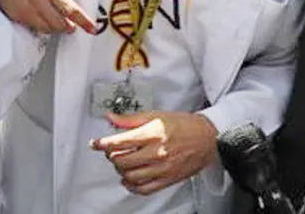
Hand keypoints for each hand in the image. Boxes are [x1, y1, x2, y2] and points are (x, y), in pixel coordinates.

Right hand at [0, 0, 96, 34]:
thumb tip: (69, 11)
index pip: (71, 9)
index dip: (83, 20)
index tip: (92, 29)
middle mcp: (39, 0)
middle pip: (60, 23)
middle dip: (68, 27)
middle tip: (71, 27)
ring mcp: (27, 9)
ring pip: (48, 28)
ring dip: (55, 28)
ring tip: (56, 23)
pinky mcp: (17, 16)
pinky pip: (34, 28)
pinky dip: (41, 27)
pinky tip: (40, 20)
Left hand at [90, 110, 218, 194]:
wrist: (208, 139)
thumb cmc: (184, 125)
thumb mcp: (155, 115)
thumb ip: (130, 119)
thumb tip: (111, 118)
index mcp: (151, 134)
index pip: (118, 142)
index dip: (101, 143)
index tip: (95, 143)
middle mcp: (156, 153)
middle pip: (121, 161)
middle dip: (111, 156)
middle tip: (111, 151)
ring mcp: (162, 168)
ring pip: (130, 176)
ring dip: (120, 170)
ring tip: (122, 163)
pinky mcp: (168, 179)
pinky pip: (144, 189)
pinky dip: (132, 186)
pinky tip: (129, 179)